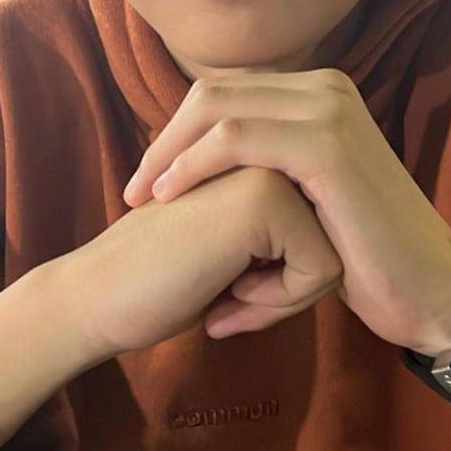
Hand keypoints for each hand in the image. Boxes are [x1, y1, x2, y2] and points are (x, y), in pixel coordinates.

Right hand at [70, 166, 342, 358]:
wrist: (100, 300)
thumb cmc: (163, 282)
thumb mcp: (239, 247)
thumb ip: (282, 228)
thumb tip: (349, 243)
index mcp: (263, 155)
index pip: (326, 230)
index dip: (287, 276)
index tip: (234, 285)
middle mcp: (269, 148)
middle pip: (334, 239)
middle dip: (290, 285)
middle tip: (230, 297)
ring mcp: (267, 163)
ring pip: (331, 254)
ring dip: (283, 294)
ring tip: (228, 296)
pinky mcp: (264, 194)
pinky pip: (320, 269)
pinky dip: (279, 302)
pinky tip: (226, 298)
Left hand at [123, 70, 450, 354]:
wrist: (428, 290)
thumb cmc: (365, 254)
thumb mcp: (307, 198)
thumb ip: (267, 167)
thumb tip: (202, 158)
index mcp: (317, 94)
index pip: (223, 93)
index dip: (177, 133)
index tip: (147, 182)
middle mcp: (325, 88)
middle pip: (212, 93)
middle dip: (163, 141)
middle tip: (132, 192)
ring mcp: (329, 111)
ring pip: (217, 108)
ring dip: (169, 155)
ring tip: (143, 201)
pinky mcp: (327, 147)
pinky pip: (235, 139)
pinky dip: (192, 165)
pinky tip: (170, 198)